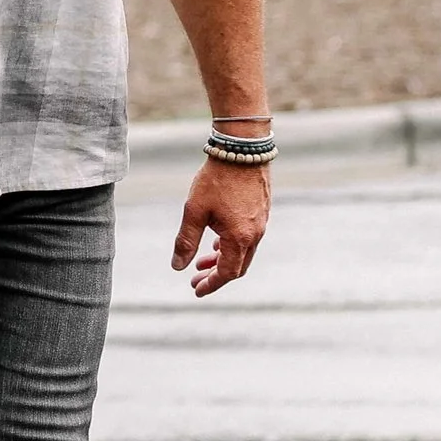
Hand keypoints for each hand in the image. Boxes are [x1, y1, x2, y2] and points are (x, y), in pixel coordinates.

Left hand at [171, 159, 270, 296]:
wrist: (242, 150)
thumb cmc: (216, 180)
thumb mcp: (194, 211)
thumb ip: (186, 241)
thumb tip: (178, 267)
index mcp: (239, 238)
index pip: (227, 273)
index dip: (211, 284)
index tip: (196, 290)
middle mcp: (255, 234)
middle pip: (237, 266)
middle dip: (216, 275)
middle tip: (195, 278)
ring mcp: (261, 223)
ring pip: (243, 252)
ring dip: (223, 259)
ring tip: (202, 260)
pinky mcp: (262, 211)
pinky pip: (248, 238)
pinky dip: (232, 245)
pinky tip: (217, 240)